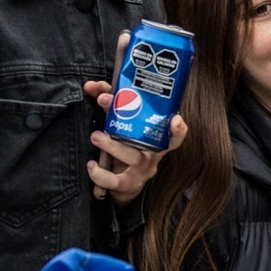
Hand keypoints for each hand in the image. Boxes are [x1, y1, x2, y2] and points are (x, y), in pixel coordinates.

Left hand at [82, 32, 177, 205]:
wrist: (122, 184)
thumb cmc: (124, 147)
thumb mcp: (121, 125)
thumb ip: (110, 104)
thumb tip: (91, 86)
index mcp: (155, 138)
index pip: (173, 134)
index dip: (179, 130)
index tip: (176, 119)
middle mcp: (153, 153)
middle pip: (150, 140)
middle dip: (128, 118)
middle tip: (105, 103)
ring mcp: (142, 169)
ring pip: (133, 157)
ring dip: (112, 145)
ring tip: (96, 136)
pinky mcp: (128, 183)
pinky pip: (115, 181)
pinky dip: (100, 173)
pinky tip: (91, 165)